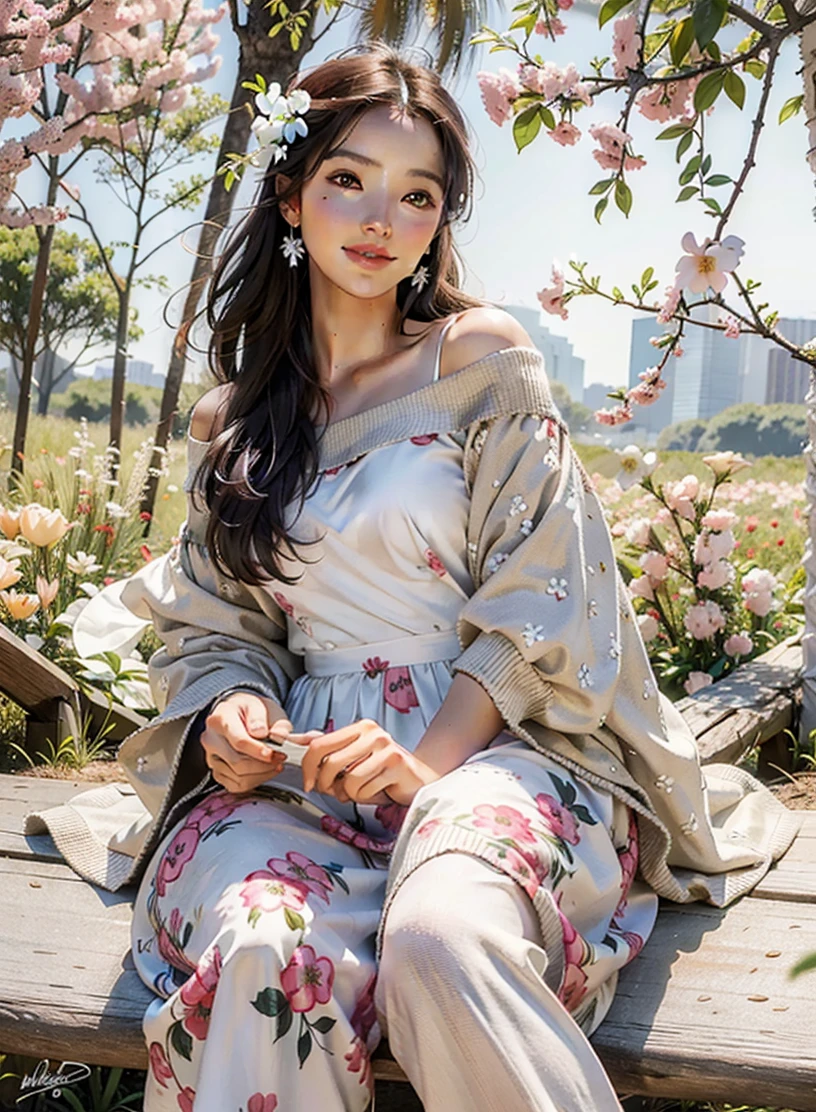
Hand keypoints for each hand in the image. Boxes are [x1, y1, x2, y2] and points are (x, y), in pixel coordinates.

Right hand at [201, 691, 292, 793]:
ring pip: (237, 777)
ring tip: (276, 763)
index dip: (258, 750)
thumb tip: (276, 736)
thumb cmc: (250, 710)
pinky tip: (265, 771)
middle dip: (263, 764)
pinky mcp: (216, 771)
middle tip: (281, 757)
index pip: (238, 741)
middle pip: (237, 762)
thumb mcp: (263, 706)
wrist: (239, 714)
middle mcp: (211, 739)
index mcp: (220, 718)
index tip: (274, 753)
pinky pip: (236, 785)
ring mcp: (211, 757)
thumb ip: (269, 720)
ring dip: (262, 774)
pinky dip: (255, 781)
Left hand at [295, 718, 439, 805]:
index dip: (307, 767)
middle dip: (327, 785)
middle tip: (335, 792)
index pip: (319, 743)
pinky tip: (378, 790)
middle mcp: (372, 733)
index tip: (309, 783)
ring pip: (348, 780)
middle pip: (329, 763)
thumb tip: (293, 739)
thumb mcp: (353, 758)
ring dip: (350, 794)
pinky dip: (366, 797)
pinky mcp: (396, 765)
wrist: (419, 779)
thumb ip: (327, 749)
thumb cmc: (382, 772)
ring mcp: (386, 747)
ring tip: (362, 789)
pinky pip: (364, 789)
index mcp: (359, 727)